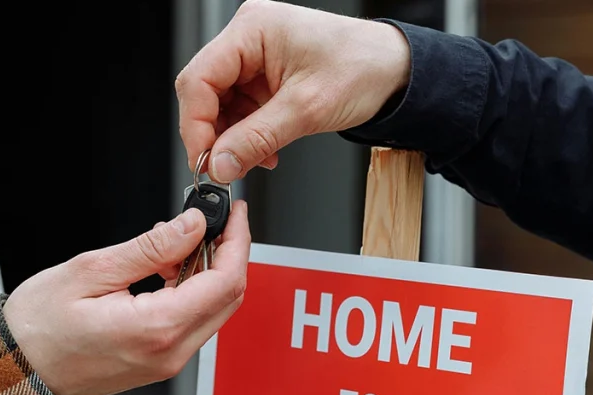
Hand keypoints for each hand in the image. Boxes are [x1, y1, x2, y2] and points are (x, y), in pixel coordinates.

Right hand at [3, 202, 249, 394]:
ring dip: (210, 271)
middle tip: (217, 219)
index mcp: (157, 329)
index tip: (234, 213)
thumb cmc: (37, 327)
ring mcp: (169, 361)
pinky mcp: (162, 361)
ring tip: (181, 240)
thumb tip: (191, 225)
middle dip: (230, 253)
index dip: (237, 242)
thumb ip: (149, 249)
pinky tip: (169, 268)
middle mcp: (171, 352)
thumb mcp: (90, 271)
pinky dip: (194, 290)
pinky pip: (195, 321)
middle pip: (229, 297)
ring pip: (215, 309)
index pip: (224, 282)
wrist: (15, 373)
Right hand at [175, 0, 410, 181]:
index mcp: (253, 29)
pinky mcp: (268, 74)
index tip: (205, 159)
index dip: (196, 124)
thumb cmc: (363, 68)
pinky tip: (264, 150)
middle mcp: (250, 37)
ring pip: (222, 103)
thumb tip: (219, 163)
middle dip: (215, 133)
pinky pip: (243, 107)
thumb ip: (257, 138)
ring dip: (234, 137)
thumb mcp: (306, 109)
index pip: (199, 78)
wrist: (397, 71)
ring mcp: (258, 56)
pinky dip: (249, 133)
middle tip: (224, 167)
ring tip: (255, 159)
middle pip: (206, 90)